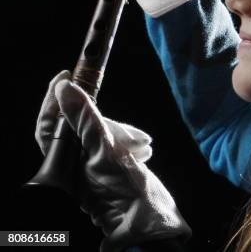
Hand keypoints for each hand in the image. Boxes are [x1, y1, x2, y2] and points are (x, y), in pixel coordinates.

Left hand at [35, 70, 191, 251]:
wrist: (152, 223)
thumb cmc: (127, 195)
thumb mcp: (105, 151)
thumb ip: (85, 119)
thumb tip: (66, 89)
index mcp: (62, 163)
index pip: (49, 123)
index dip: (54, 98)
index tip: (66, 75)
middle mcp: (71, 166)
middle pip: (81, 127)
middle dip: (107, 123)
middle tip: (134, 136)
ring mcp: (89, 168)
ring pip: (100, 134)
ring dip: (122, 134)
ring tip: (142, 147)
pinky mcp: (108, 169)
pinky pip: (113, 144)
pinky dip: (127, 142)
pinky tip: (142, 150)